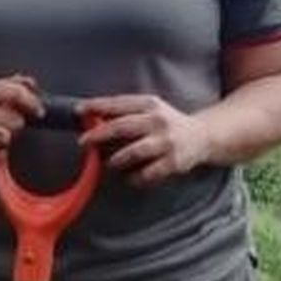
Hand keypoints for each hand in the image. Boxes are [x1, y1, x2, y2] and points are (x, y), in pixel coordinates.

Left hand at [77, 94, 211, 186]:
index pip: (118, 103)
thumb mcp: (149, 109)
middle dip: (99, 134)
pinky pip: (148, 173)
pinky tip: (129, 177)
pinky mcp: (173, 162)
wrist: (202, 136)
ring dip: (116, 159)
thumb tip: (91, 118)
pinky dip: (134, 177)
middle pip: (122, 127)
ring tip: (108, 163)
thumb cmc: (167, 123)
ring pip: (134, 152)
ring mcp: (166, 142)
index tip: (78, 110)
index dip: (97, 106)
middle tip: (83, 141)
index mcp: (150, 104)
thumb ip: (125, 112)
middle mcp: (158, 121)